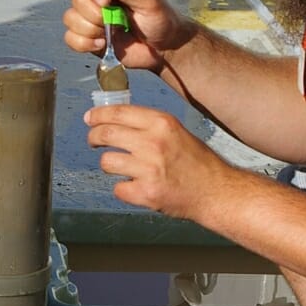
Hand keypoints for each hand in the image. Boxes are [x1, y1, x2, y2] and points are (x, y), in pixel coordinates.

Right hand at [62, 0, 191, 71]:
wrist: (165, 49)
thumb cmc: (162, 20)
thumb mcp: (150, 1)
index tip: (105, 1)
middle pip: (77, 0)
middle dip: (94, 15)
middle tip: (116, 21)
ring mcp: (93, 19)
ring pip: (70, 19)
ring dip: (89, 29)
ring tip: (110, 34)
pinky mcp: (90, 38)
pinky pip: (71, 38)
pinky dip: (83, 43)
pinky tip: (102, 44)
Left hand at [85, 103, 233, 220]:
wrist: (216, 191)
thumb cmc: (197, 163)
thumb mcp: (176, 132)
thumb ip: (149, 126)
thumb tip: (116, 121)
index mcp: (162, 123)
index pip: (119, 112)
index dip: (99, 115)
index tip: (90, 118)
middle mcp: (154, 143)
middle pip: (106, 134)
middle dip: (94, 137)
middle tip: (94, 141)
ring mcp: (149, 169)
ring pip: (106, 161)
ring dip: (110, 165)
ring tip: (122, 167)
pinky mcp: (146, 193)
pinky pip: (118, 188)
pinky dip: (124, 189)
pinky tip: (136, 186)